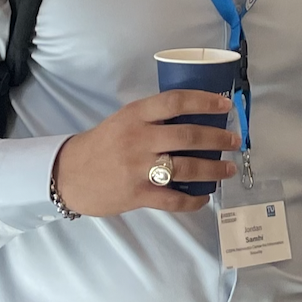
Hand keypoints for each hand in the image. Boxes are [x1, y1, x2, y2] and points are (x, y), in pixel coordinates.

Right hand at [52, 92, 240, 216]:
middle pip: (188, 135)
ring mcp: (138, 168)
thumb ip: (154, 118)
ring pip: (187, 168)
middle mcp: (138, 139)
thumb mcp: (124, 120)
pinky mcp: (137, 194)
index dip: (204, 101)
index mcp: (135, 116)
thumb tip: (197, 116)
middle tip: (234, 140)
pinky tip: (204, 197)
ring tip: (228, 168)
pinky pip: (173, 200)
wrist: (66, 175)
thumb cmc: (102, 145)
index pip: (175, 101)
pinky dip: (193, 201)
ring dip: (214, 168)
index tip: (225, 105)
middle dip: (218, 138)